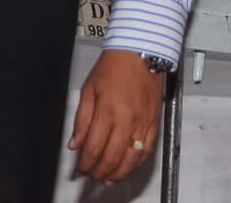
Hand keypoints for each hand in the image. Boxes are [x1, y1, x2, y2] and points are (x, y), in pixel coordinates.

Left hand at [68, 49, 163, 182]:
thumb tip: (75, 143)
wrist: (141, 51)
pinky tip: (129, 167)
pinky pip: (147, 149)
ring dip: (119, 173)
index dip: (85, 163)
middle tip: (92, 175)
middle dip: (99, 171)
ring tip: (108, 178)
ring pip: (132, 158)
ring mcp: (143, 122)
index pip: (94, 148)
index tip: (80, 168)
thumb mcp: (89, 89)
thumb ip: (81, 119)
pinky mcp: (155, 121)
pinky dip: (137, 162)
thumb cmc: (114, 66)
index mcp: (108, 110)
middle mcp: (127, 119)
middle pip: (112, 157)